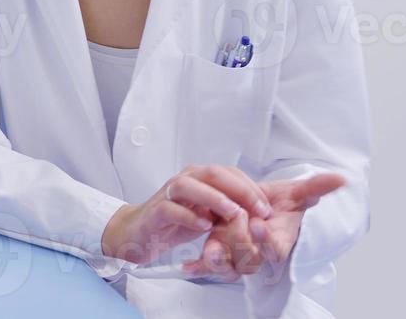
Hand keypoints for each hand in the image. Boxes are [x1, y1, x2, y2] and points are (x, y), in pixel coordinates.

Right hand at [102, 164, 272, 265]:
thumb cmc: (175, 220)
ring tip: (234, 214)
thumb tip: (258, 210)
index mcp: (198, 178)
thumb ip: (227, 207)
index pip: (227, 172)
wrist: (139, 232)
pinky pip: (171, 209)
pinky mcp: (155, 212)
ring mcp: (167, 194)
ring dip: (214, 198)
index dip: (250, 186)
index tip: (267, 206)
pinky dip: (188, 216)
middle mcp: (183, 180)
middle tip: (258, 209)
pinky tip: (203, 226)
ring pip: (189, 186)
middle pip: (211, 173)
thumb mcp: (207, 212)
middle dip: (238, 189)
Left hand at [182, 173, 345, 281]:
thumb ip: (316, 188)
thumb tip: (342, 178)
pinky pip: (209, 268)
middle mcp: (258, 253)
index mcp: (278, 242)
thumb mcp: (297, 194)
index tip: (258, 223)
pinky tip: (186, 266)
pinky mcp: (221, 255)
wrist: (261, 211)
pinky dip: (198, 268)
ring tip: (209, 251)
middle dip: (239, 243)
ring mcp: (238, 255)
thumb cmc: (281, 206)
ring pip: (228, 266)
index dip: (267, 240)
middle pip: (249, 259)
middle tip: (233, 220)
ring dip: (218, 260)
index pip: (275, 248)